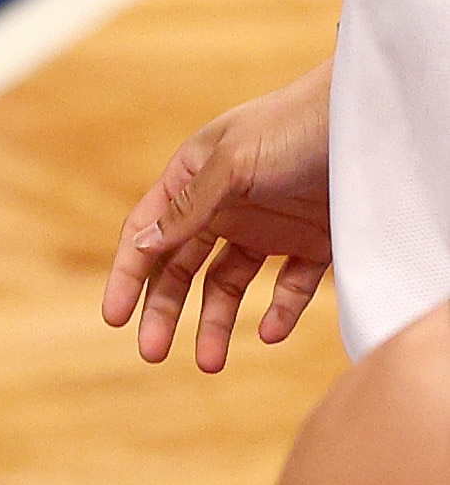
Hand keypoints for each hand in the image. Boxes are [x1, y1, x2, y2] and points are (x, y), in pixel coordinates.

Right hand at [104, 60, 330, 370]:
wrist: (370, 121)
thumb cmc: (293, 127)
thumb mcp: (233, 165)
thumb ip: (189, 208)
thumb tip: (140, 245)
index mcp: (193, 178)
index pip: (148, 233)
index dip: (128, 274)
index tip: (114, 318)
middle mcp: (224, 205)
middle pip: (181, 266)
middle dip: (164, 310)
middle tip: (151, 353)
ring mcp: (267, 226)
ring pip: (228, 284)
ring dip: (216, 322)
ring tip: (209, 363)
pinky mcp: (312, 243)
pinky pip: (288, 287)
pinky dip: (278, 312)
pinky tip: (270, 333)